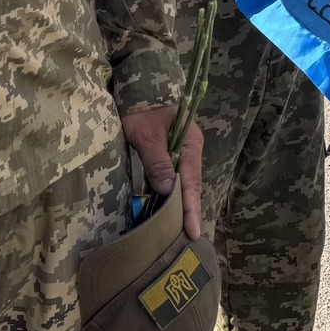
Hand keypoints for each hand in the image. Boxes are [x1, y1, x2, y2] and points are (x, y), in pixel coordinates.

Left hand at [122, 108, 204, 239]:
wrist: (136, 91)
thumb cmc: (142, 111)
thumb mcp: (147, 136)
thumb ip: (157, 162)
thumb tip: (167, 190)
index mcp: (190, 144)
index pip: (191, 182)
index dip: (191, 208)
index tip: (193, 230)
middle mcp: (189, 151)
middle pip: (190, 187)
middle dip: (189, 212)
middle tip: (188, 238)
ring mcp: (180, 154)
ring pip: (181, 185)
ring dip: (179, 206)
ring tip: (178, 232)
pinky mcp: (168, 157)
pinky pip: (170, 180)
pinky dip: (168, 196)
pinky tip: (165, 212)